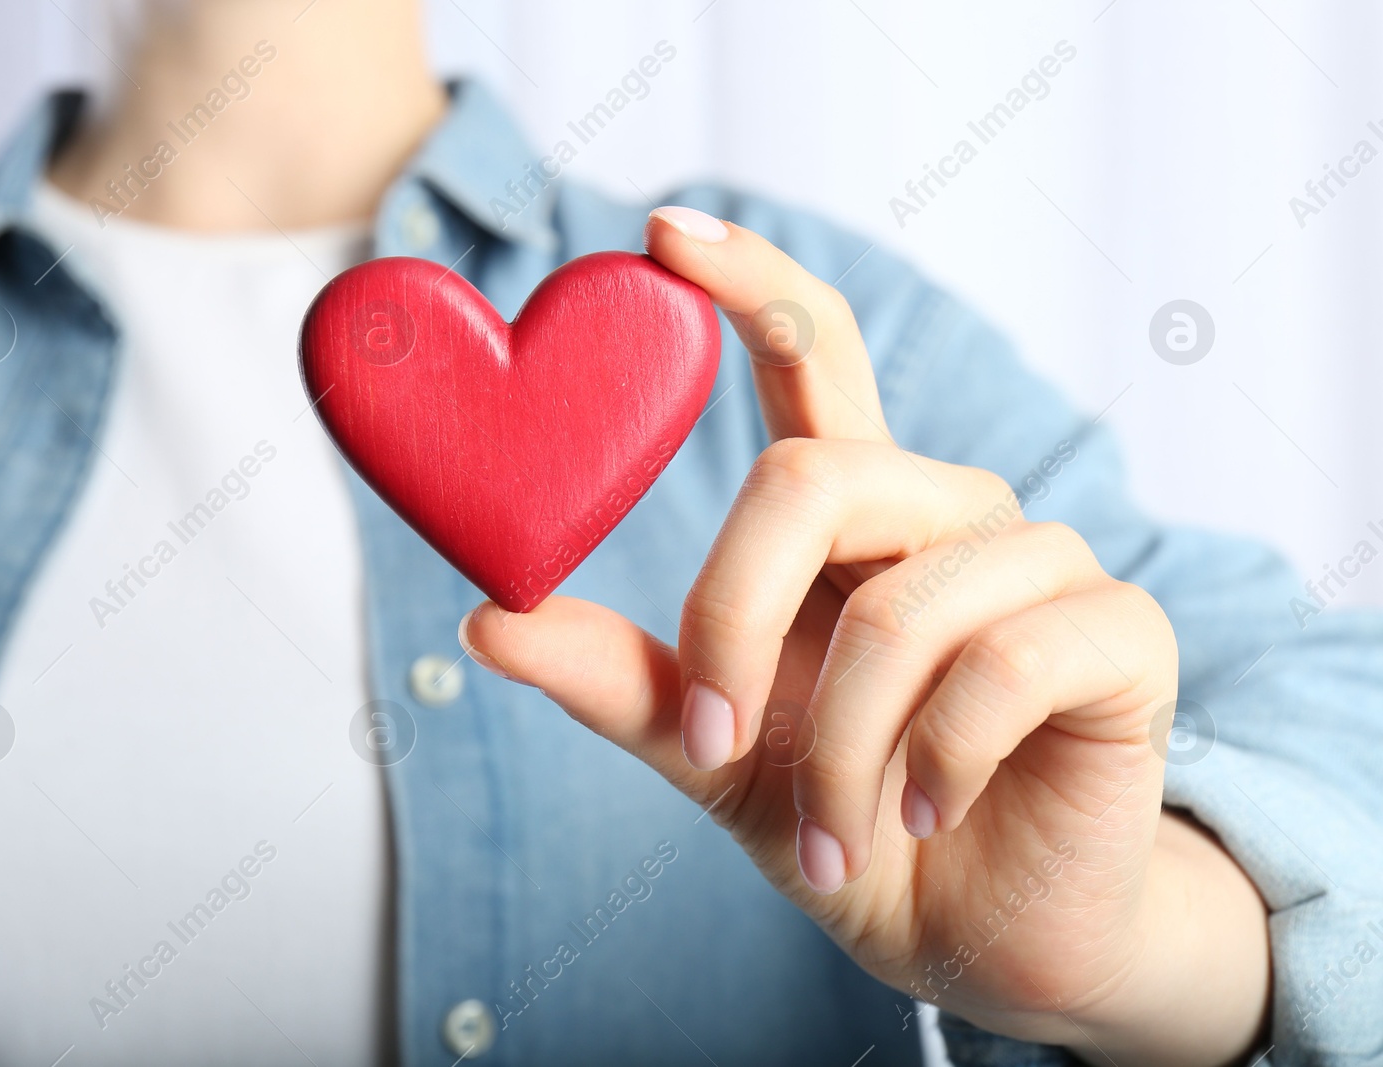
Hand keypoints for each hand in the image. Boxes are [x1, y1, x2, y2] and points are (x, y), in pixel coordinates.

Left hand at [459, 207, 1269, 1064]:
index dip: (750, 285)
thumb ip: (620, 682)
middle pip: (814, 476)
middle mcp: (946, 510)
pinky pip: (1003, 662)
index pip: (811, 356)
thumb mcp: (711, 754)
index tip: (663, 234)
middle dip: (735, 619)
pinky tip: (929, 815)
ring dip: (837, 749)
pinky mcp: (1121, 633)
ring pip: (900, 607)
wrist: (975, 935)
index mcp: (851, 514)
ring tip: (837, 834)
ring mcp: (1044, 562)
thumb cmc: (845, 820)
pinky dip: (938, 763)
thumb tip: (482, 620)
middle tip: (710, 739)